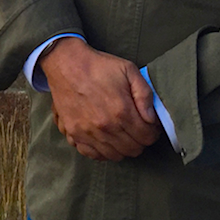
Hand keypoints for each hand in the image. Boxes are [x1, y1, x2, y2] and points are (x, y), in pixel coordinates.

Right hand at [38, 37, 159, 160]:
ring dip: (123, 147)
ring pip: (115, 155)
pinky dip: (103, 151)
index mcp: (122, 111)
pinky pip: (93, 155)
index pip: (147, 137)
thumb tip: (152, 118)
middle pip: (133, 149)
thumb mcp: (129, 70)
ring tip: (123, 134)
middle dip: (140, 141)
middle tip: (138, 130)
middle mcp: (105, 127)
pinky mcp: (74, 134)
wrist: (66, 63)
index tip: (151, 126)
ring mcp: (88, 133)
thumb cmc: (98, 66)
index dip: (153, 132)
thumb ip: (145, 95)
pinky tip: (106, 140)